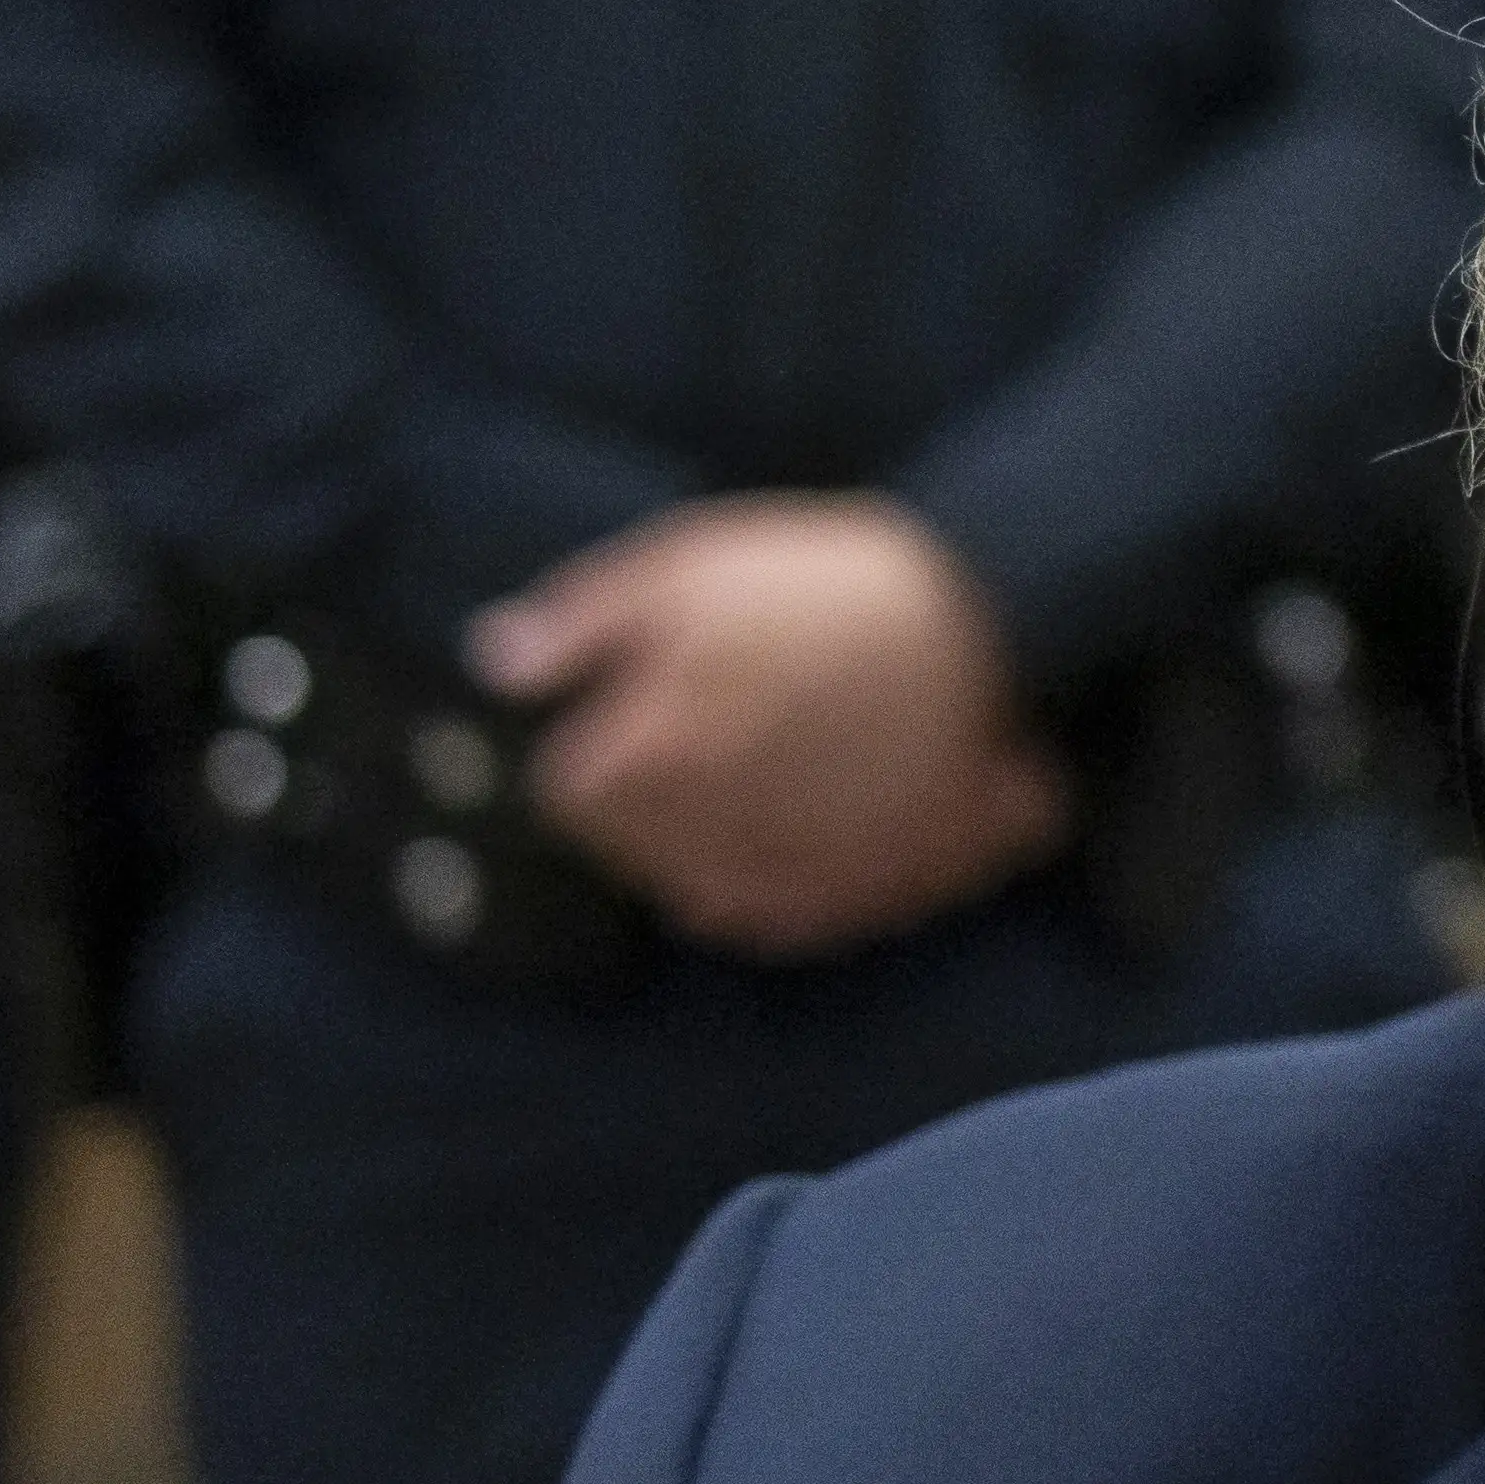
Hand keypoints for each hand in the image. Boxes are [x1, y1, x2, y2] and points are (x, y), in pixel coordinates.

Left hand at [471, 498, 1063, 959]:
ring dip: (711, 849)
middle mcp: (702, 844)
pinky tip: (815, 822)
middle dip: (651, 800)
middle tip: (709, 727)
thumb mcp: (686, 564)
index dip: (594, 739)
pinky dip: (786, 883)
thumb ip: (580, 622)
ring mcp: (786, 883)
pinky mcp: (861, 900)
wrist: (988, 621)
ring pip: (706, 895)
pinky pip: (790, 918)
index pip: (567, 789)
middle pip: (636, 852)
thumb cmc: (828, 584)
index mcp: (646, 762)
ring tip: (760, 778)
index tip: (634, 703)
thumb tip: (496, 660)